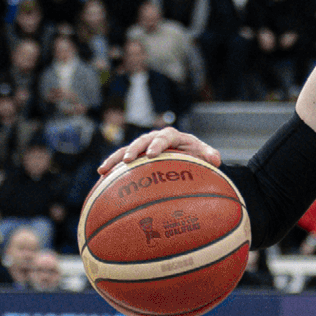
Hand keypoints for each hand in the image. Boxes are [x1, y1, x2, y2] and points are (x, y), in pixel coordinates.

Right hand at [99, 127, 220, 172]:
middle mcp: (155, 138)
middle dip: (133, 150)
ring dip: (115, 159)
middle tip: (128, 161)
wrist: (187, 158)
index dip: (157, 144)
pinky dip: (112, 169)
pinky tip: (101, 179)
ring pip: (126, 150)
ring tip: (103, 169)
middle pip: (141, 141)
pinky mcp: (136, 157)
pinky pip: (122, 162)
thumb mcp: (204, 155)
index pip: (164, 137)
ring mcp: (143, 147)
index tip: (152, 154)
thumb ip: (210, 155)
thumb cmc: (197, 156)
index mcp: (173, 136)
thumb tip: (215, 159)